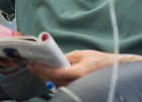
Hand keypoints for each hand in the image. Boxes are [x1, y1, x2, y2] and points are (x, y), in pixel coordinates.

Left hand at [27, 50, 141, 86]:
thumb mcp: (81, 54)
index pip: (56, 72)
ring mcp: (76, 86)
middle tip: (30, 66)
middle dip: (40, 73)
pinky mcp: (76, 87)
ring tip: (35, 69)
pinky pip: (60, 85)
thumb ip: (66, 58)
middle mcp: (76, 82)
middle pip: (52, 80)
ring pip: (55, 84)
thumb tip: (53, 59)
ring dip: (44, 77)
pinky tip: (45, 75)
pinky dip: (52, 80)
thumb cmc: (99, 60)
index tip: (34, 64)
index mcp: (78, 72)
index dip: (43, 69)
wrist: (111, 68)